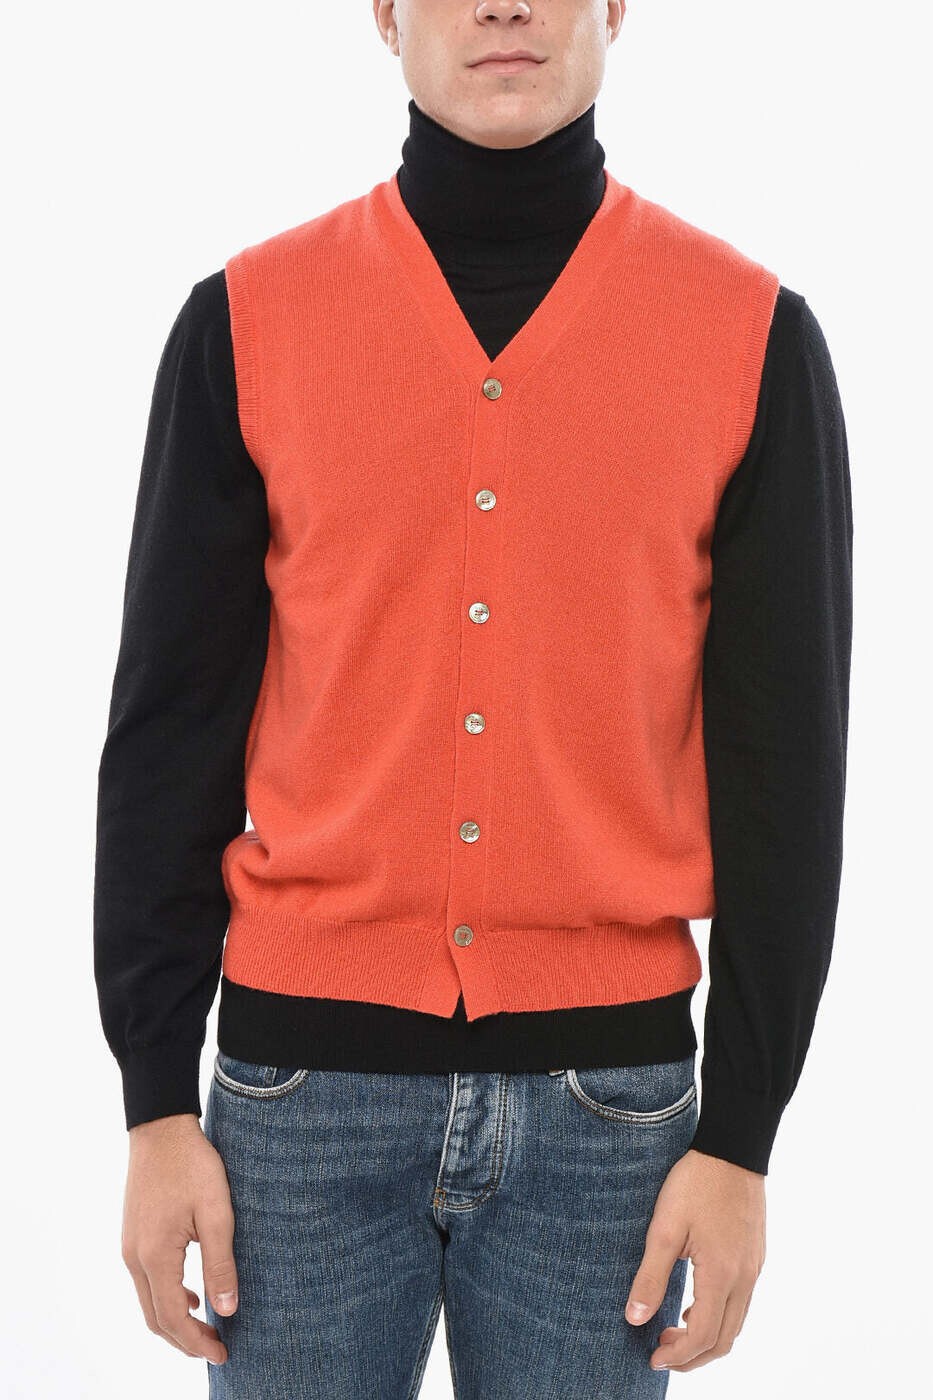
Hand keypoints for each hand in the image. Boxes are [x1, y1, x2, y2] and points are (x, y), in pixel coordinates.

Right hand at [121, 1114, 237, 1364]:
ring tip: (208, 1328)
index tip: (223, 1354)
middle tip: (217, 1349)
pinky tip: (193, 1294)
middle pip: (155, 1318)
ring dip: (176, 1321)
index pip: (173, 1317)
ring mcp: (130, 1246)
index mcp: (155, 1256)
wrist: (161, 1129)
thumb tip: (228, 1309)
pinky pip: (147, 1280)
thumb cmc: (192, 1165)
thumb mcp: (217, 1213)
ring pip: (149, 1301)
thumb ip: (221, 1263)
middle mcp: (135, 1257)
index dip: (196, 1342)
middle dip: (185, 1340)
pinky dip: (168, 1297)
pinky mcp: (134, 1235)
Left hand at [624, 1147, 765, 1371]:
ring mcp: (754, 1267)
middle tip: (660, 1352)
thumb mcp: (664, 1228)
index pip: (703, 1336)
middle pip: (724, 1340)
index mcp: (721, 1274)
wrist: (732, 1149)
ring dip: (706, 1338)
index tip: (652, 1358)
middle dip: (692, 1357)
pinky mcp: (755, 1256)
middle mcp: (745, 1278)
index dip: (678, 1355)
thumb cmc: (696, 1184)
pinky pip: (741, 1302)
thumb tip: (634, 1318)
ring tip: (673, 1332)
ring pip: (735, 1323)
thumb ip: (650, 1276)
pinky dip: (718, 1316)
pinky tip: (692, 1304)